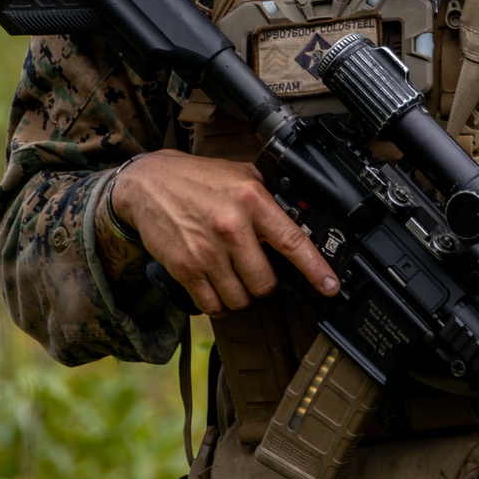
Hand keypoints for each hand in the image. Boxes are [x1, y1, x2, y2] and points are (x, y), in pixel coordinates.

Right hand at [107, 150, 339, 315]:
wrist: (149, 183)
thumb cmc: (197, 178)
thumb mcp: (240, 173)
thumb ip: (268, 197)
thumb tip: (297, 218)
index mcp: (251, 199)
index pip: (291, 241)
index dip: (315, 269)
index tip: (330, 285)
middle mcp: (231, 227)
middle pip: (265, 283)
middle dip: (267, 285)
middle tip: (260, 274)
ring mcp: (207, 251)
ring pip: (240, 299)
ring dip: (243, 297)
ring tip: (237, 280)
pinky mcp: (185, 268)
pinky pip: (213, 305)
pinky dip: (220, 305)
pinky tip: (219, 290)